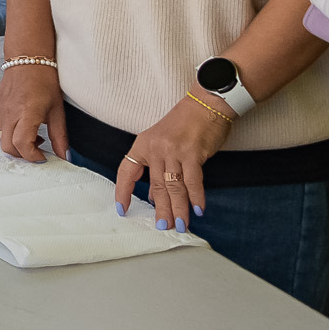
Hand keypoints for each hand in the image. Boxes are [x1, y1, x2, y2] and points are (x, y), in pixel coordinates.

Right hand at [0, 63, 66, 162]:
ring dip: (16, 142)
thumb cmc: (43, 81)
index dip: (32, 156)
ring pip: (2, 138)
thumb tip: (64, 155)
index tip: (42, 157)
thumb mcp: (57, 111)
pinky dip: (10, 131)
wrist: (27, 61)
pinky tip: (22, 122)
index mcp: (27, 113)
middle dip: (23, 154)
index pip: (22, 144)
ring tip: (31, 132)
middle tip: (37, 148)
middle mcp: (9, 113)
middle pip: (8, 147)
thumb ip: (59, 136)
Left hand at [116, 94, 233, 230]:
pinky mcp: (193, 153)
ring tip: (181, 224)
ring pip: (174, 187)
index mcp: (143, 144)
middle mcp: (156, 148)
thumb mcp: (163, 140)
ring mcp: (174, 151)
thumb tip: (156, 192)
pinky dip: (196, 197)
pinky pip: (193, 181)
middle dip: (161, 209)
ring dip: (179, 208)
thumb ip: (158, 163)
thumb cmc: (186, 122)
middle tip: (163, 226)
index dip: (123, 191)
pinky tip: (198, 209)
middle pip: (155, 186)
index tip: (122, 208)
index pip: (127, 170)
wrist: (206, 103)